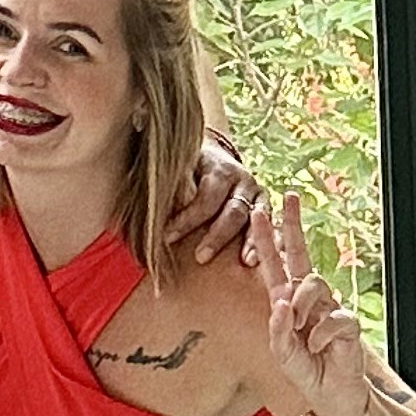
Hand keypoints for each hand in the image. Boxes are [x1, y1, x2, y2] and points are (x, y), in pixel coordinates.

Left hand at [168, 132, 261, 262]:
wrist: (212, 153)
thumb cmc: (186, 166)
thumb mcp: (178, 167)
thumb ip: (169, 185)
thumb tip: (146, 207)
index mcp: (218, 168)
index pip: (204, 199)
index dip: (187, 220)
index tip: (166, 237)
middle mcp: (242, 178)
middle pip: (232, 211)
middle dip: (216, 236)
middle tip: (200, 257)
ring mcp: (256, 191)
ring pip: (254, 219)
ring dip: (249, 241)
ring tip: (244, 262)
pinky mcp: (264, 204)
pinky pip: (269, 224)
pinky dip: (262, 241)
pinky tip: (256, 259)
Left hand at [256, 190, 372, 415]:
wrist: (334, 398)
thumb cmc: (306, 372)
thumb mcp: (281, 354)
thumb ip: (277, 330)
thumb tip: (280, 301)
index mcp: (287, 302)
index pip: (274, 264)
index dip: (266, 238)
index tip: (259, 211)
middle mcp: (308, 299)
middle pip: (300, 254)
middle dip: (292, 225)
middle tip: (288, 197)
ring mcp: (329, 308)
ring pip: (313, 283)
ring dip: (301, 305)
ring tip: (298, 329)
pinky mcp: (348, 323)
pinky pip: (334, 316)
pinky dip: (321, 333)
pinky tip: (318, 347)